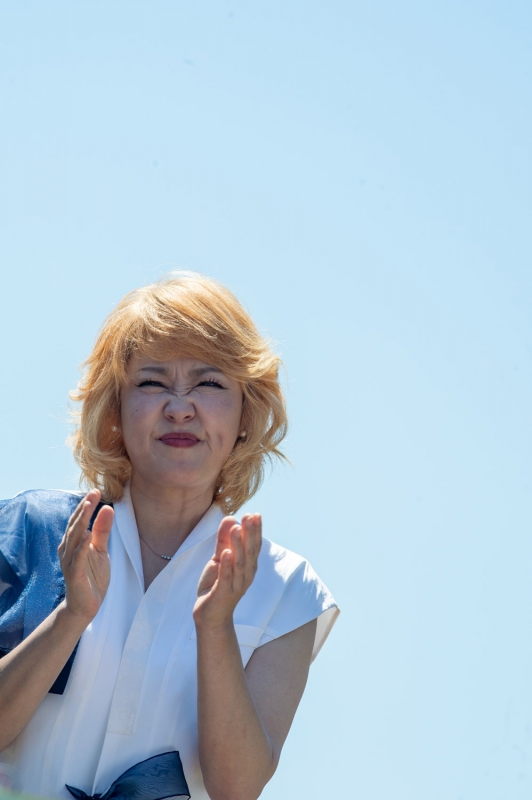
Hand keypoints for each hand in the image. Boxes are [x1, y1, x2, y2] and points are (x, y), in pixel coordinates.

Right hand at [58, 489, 112, 621]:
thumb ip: (102, 530)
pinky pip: (77, 558)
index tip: (96, 491)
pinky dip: (82, 546)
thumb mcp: (101, 550)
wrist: (85, 605)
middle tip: (93, 493)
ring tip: (89, 506)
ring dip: (81, 521)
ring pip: (74, 538)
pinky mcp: (74, 574)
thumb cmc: (92, 576)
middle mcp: (67, 549)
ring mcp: (69, 561)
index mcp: (73, 542)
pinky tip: (88, 534)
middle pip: (75, 525)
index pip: (78, 519)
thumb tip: (107, 508)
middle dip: (84, 508)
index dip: (86, 505)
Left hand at [193, 514, 261, 629]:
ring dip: (238, 545)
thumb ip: (223, 539)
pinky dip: (227, 565)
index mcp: (248, 566)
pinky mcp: (223, 593)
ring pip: (239, 563)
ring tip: (236, 528)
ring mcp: (236, 585)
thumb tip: (230, 518)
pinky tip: (226, 552)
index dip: (255, 530)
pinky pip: (226, 578)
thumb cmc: (216, 585)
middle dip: (250, 533)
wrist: (210, 615)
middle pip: (250, 552)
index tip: (255, 514)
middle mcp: (246, 575)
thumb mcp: (219, 558)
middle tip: (250, 516)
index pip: (254, 546)